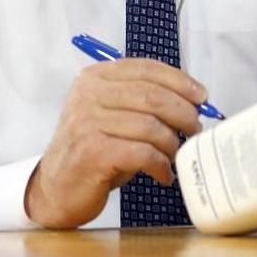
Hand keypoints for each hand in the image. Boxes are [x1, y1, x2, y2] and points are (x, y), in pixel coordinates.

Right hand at [25, 58, 206, 228]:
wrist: (56, 188)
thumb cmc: (93, 151)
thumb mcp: (113, 115)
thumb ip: (142, 100)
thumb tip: (192, 99)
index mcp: (95, 78)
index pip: (146, 69)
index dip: (179, 81)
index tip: (201, 96)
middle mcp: (88, 95)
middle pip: (152, 96)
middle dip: (183, 113)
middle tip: (195, 129)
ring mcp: (87, 122)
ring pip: (151, 126)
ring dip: (172, 144)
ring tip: (175, 157)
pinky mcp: (93, 152)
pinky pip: (143, 153)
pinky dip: (161, 165)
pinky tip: (163, 174)